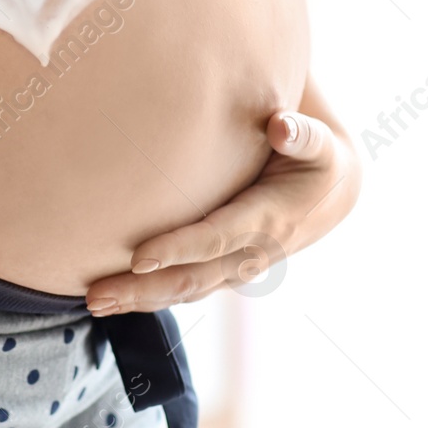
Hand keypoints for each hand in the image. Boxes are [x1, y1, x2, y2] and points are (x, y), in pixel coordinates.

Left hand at [84, 104, 360, 314]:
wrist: (333, 196)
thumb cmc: (316, 160)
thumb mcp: (320, 145)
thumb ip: (304, 134)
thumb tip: (281, 125)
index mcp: (270, 221)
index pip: (218, 239)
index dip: (180, 249)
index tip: (139, 257)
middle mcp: (252, 253)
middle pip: (193, 279)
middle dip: (144, 289)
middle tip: (96, 295)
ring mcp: (238, 268)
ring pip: (186, 291)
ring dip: (140, 299)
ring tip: (94, 302)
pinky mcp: (226, 272)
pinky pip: (186, 288)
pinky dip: (151, 295)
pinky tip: (116, 296)